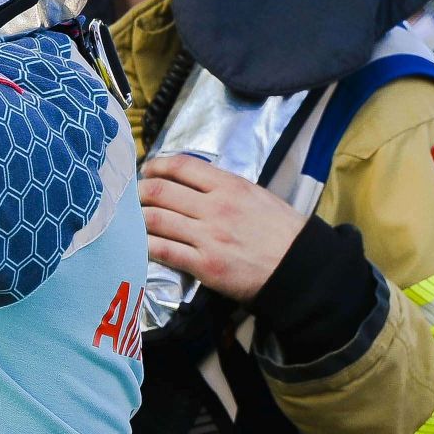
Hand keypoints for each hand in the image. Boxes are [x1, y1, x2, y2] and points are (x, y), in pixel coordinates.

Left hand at [140, 153, 306, 305]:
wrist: (301, 268)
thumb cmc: (281, 231)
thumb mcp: (255, 195)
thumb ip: (222, 187)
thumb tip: (189, 182)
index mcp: (229, 186)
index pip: (180, 166)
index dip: (155, 166)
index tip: (146, 172)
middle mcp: (215, 207)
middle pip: (159, 191)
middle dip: (138, 193)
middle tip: (133, 198)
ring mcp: (208, 237)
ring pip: (155, 220)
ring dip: (138, 220)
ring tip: (133, 221)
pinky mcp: (205, 265)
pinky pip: (163, 251)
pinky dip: (145, 246)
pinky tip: (139, 245)